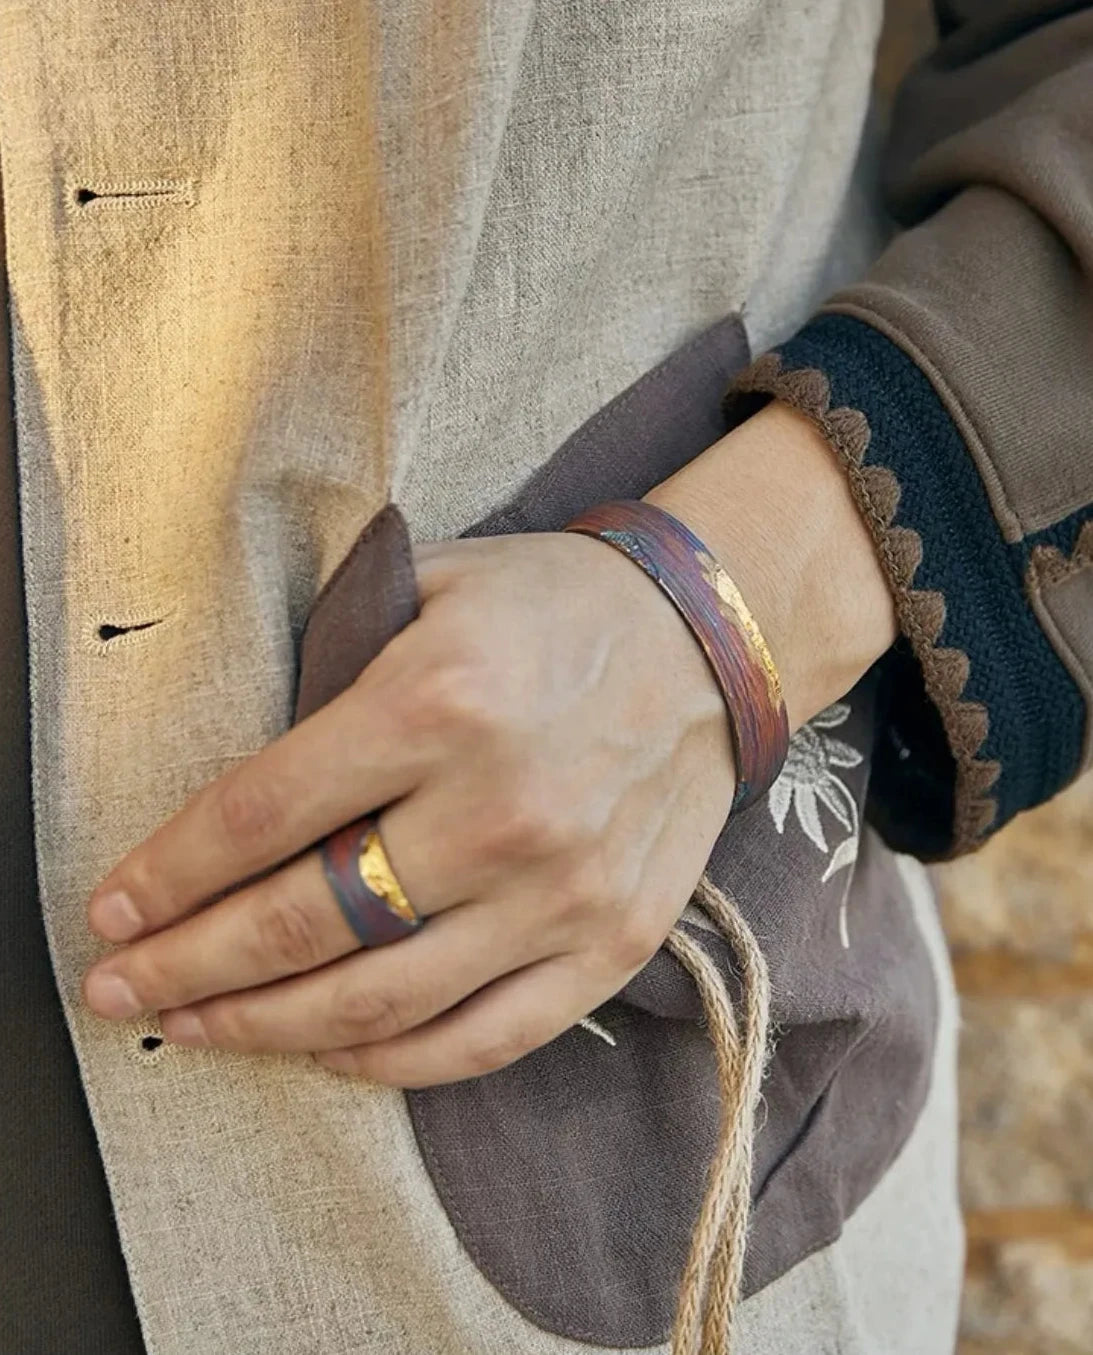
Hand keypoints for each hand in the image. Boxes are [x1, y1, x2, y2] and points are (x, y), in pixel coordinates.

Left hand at [82, 531, 734, 1085]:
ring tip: (201, 1028)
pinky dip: (390, 1064)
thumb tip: (241, 776)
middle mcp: (500, 807)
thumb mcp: (429, 588)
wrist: (707, 639)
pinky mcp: (613, 943)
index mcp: (441, 700)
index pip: (264, 813)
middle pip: (306, 922)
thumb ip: (330, 665)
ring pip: (381, 1002)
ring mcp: (563, 889)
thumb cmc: (554, 605)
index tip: (112, 912)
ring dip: (267, 1027)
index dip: (171, 874)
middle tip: (120, 991)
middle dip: (189, 968)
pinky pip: (483, 1040)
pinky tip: (325, 1051)